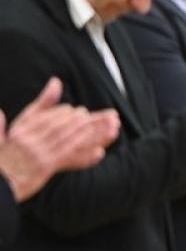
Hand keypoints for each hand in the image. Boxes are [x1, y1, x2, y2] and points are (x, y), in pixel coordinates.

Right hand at [0, 78, 120, 200]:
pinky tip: (99, 153)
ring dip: (92, 135)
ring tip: (111, 129)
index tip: (82, 111)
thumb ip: (38, 106)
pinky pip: (68, 161)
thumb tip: (55, 81)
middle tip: (107, 117)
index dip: (65, 114)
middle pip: (63, 127)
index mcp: (22, 129)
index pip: (47, 118)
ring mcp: (38, 155)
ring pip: (69, 141)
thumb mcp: (17, 127)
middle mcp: (30, 140)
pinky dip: (85, 157)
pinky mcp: (45, 169)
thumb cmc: (6, 154)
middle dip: (86, 122)